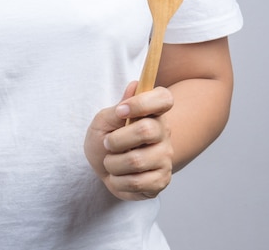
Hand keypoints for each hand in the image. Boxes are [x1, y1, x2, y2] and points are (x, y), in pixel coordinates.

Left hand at [84, 81, 173, 200]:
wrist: (104, 167)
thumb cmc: (105, 139)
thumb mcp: (104, 121)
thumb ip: (118, 108)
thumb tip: (134, 85)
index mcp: (152, 113)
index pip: (164, 98)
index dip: (142, 103)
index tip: (121, 111)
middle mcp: (164, 134)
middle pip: (146, 130)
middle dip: (116, 140)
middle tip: (107, 144)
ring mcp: (165, 158)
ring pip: (136, 161)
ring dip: (113, 164)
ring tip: (111, 163)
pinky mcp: (161, 180)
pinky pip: (136, 183)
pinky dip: (118, 181)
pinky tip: (118, 177)